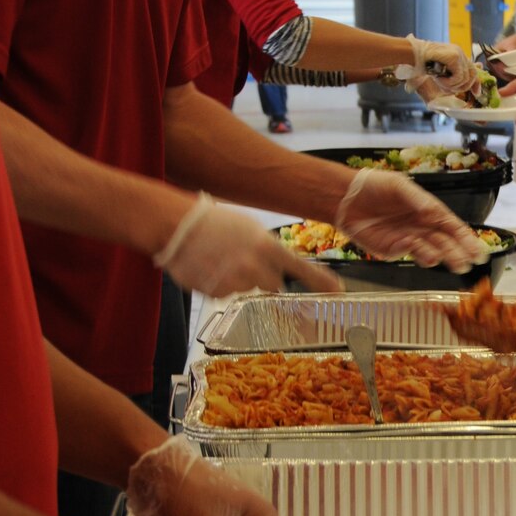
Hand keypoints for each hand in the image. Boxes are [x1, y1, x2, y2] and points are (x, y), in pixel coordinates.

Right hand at [157, 194, 336, 297]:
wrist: (177, 226)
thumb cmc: (214, 222)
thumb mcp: (249, 227)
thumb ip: (267, 248)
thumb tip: (278, 264)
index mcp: (266, 246)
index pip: (300, 267)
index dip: (320, 281)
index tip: (338, 291)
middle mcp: (254, 267)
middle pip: (272, 286)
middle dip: (264, 277)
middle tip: (245, 261)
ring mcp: (235, 282)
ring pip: (247, 290)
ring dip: (239, 280)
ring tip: (220, 259)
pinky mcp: (216, 292)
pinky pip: (226, 294)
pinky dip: (219, 284)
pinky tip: (209, 266)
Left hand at [337, 169, 486, 268]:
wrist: (346, 199)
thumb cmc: (374, 186)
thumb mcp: (399, 186)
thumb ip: (417, 199)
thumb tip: (432, 212)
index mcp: (427, 210)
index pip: (451, 225)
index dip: (466, 237)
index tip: (478, 248)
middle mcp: (421, 226)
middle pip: (445, 242)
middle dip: (459, 252)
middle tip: (470, 262)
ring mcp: (408, 239)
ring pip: (432, 251)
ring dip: (444, 257)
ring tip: (455, 262)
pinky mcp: (393, 249)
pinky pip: (411, 253)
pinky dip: (421, 254)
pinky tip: (427, 254)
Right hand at [407, 37, 480, 98]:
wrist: (411, 56)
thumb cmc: (420, 67)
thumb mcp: (438, 75)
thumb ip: (450, 81)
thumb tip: (462, 95)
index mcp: (457, 56)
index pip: (473, 70)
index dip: (476, 83)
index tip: (476, 93)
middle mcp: (460, 53)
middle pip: (473, 75)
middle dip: (463, 87)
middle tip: (447, 88)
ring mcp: (458, 54)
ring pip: (465, 79)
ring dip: (451, 85)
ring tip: (439, 81)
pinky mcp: (455, 57)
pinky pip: (459, 77)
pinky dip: (448, 82)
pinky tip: (438, 78)